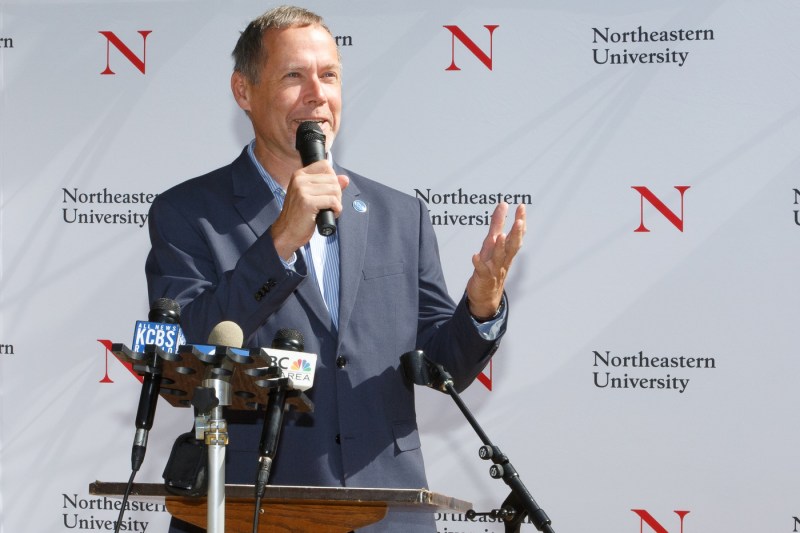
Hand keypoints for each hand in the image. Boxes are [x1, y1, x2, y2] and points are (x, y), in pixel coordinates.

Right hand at [270, 161, 348, 259]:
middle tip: (330, 205)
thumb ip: (328, 186)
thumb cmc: (299, 216)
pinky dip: (336, 209)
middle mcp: (299, 180)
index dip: (332, 179)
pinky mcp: (307, 202)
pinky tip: (330, 214)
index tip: (328, 192)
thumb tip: (345, 179)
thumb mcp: (313, 196)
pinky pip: (333, 201)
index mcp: (299, 175)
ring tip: (329, 210)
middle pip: (333, 178)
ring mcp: (302, 190)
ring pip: (335, 189)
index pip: (325, 165)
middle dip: (337, 193)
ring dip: (337, 202)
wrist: (286, 232)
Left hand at [465, 202, 525, 318]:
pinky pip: (481, 270)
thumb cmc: (490, 265)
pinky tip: (474, 256)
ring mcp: (494, 269)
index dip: (520, 221)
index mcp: (507, 250)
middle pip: (512, 246)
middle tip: (519, 221)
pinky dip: (478, 263)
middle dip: (516, 234)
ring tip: (500, 236)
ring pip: (499, 258)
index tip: (522, 206)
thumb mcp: (493, 242)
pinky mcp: (483, 277)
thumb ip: (497, 223)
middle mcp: (503, 259)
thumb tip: (503, 204)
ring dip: (500, 247)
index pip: (516, 234)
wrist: (485, 295)